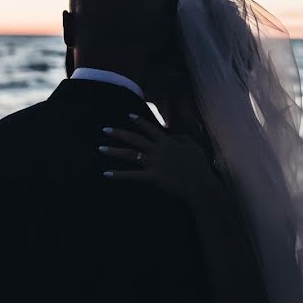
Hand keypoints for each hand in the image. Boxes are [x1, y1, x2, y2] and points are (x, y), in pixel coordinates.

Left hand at [99, 113, 218, 204]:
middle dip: (118, 133)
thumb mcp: (193, 147)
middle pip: (134, 139)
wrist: (201, 186)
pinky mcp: (152, 177)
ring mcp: (154, 164)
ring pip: (129, 155)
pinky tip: (106, 174)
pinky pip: (131, 175)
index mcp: (168, 142)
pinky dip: (118, 175)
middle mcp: (158, 150)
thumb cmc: (200, 167)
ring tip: (100, 148)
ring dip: (113, 151)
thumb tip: (169, 133)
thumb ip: (181, 137)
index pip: (150, 128)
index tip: (128, 115)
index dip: (139, 121)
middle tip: (104, 129)